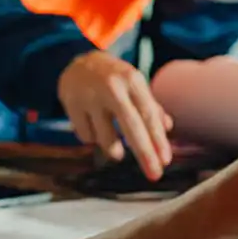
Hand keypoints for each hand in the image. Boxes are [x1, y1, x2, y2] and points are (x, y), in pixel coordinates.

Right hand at [58, 51, 172, 180]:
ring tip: (116, 150)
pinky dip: (94, 138)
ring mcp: (89, 96)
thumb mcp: (135, 86)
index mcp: (132, 80)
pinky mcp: (71, 105)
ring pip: (105, 139)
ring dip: (114, 150)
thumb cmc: (115, 79)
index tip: (165, 161)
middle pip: (131, 126)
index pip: (148, 114)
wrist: (78, 62)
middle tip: (154, 175)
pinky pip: (87, 137)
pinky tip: (93, 125)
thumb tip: (167, 129)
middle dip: (144, 154)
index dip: (157, 140)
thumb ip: (151, 107)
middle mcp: (112, 87)